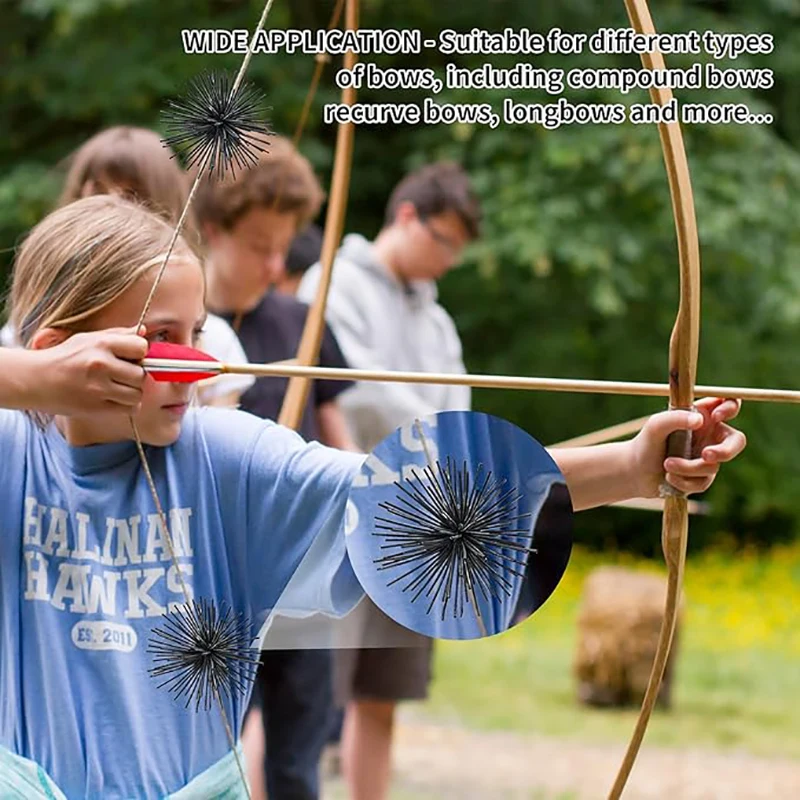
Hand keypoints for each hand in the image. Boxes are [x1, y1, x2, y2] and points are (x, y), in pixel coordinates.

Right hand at [31, 327, 148, 415]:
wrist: (34, 380)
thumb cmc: (63, 358)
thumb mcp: (87, 339)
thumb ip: (118, 335)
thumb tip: (144, 330)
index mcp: (101, 344)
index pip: (141, 347)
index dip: (139, 354)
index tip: (130, 358)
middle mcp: (101, 365)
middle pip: (141, 374)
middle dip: (135, 376)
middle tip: (122, 376)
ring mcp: (98, 388)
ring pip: (138, 394)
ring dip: (132, 393)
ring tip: (118, 388)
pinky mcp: (96, 408)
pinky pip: (130, 409)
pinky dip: (127, 406)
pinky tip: (115, 399)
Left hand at [631, 397, 746, 497]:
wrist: (636, 472)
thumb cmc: (647, 442)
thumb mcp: (656, 425)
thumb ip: (675, 418)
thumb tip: (699, 421)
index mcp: (703, 416)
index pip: (728, 404)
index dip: (730, 407)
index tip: (716, 416)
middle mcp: (710, 436)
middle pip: (737, 441)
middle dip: (725, 451)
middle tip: (706, 455)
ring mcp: (708, 458)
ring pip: (713, 466)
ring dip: (687, 467)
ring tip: (666, 465)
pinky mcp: (703, 478)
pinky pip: (703, 482)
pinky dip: (684, 481)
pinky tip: (668, 477)